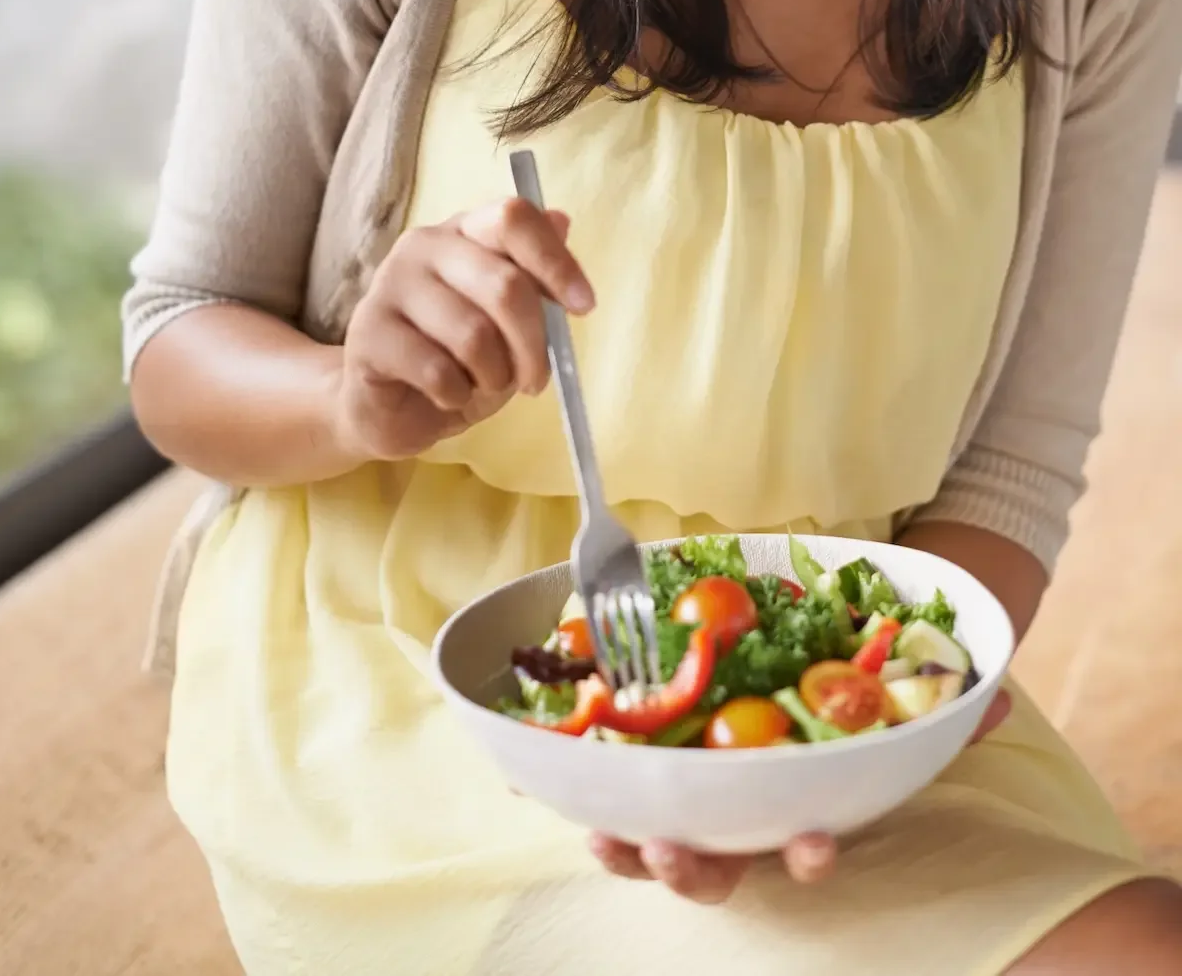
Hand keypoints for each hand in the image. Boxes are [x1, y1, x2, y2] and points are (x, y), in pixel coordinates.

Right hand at [332, 198, 593, 461]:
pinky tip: (449, 394)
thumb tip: (563, 221)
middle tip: (536, 380)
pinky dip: (457, 395)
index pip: (513, 218)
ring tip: (485, 385)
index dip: (555, 261)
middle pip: (504, 285)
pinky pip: (437, 370)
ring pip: (474, 336)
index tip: (584, 306)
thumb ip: (533, 277)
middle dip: (534, 344)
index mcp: (464, 231)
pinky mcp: (367, 333)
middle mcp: (424, 245)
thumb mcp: (508, 321)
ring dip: (495, 376)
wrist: (390, 405)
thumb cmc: (458, 356)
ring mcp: (390, 285)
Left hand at [588, 688, 1012, 902]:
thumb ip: (944, 703)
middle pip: (715, 864)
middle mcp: (743, 817)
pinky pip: (603, 783)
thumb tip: (992, 699)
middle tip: (667, 851)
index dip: (809, 855)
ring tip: (602, 838)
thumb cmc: (847, 693)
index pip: (809, 845)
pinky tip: (531, 776)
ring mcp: (688, 797)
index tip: (812, 848)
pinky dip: (569, 785)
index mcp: (803, 806)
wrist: (804, 654)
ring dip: (624, 847)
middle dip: (691, 870)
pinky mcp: (641, 761)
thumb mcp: (898, 695)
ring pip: (652, 839)